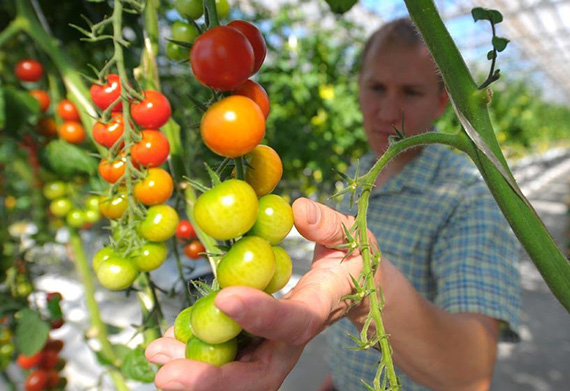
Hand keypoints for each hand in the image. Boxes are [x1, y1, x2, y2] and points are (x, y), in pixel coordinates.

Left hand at [145, 197, 373, 390]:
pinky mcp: (254, 345)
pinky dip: (193, 355)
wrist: (353, 290)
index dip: (260, 315)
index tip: (224, 297)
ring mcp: (270, 347)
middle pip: (256, 375)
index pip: (291, 322)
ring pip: (235, 377)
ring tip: (156, 354)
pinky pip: (225, 360)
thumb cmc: (352, 262)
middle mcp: (290, 341)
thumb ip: (330, 225)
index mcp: (317, 309)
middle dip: (214, 380)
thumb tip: (298, 209)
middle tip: (168, 374)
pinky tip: (164, 343)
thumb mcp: (353, 238)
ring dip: (194, 373)